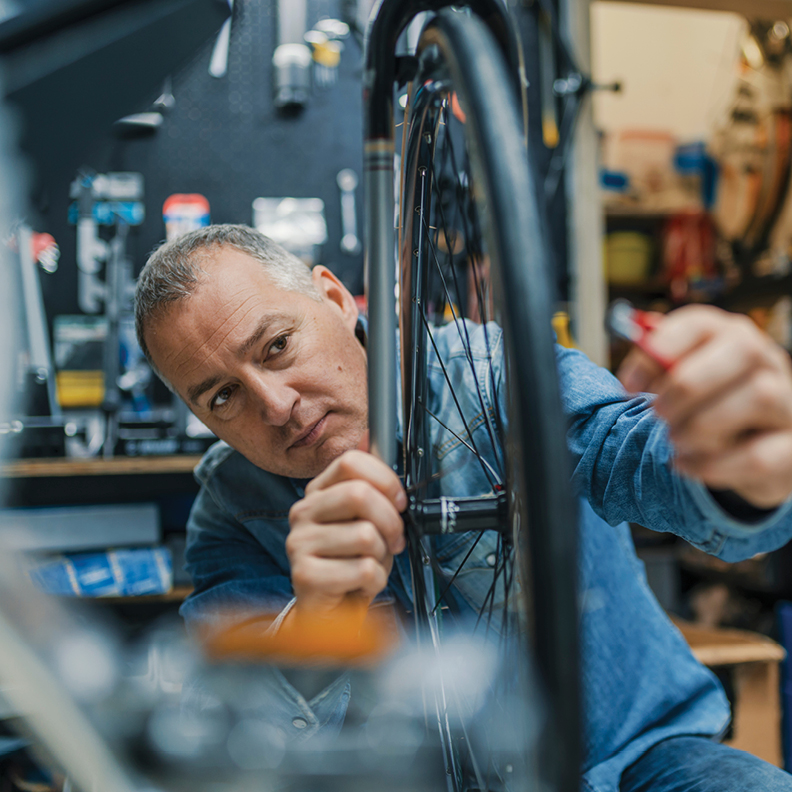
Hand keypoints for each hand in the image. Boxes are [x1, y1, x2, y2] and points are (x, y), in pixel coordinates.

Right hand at [286, 450, 406, 619]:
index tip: (399, 502)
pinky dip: (375, 581)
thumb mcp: (364, 518)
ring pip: (366, 535)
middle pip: (359, 494)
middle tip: (394, 540)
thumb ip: (368, 482)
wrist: (332, 611)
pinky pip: (362, 569)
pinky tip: (361, 584)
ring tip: (370, 565)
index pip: (350, 462)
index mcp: (318, 492)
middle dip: (390, 521)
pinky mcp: (305, 575)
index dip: (385, 480)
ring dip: (382, 557)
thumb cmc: (351, 561)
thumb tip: (367, 437)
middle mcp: (302, 512)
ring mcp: (299, 543)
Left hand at [618, 304, 791, 508]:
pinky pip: (761, 455)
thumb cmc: (708, 408)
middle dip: (688, 384)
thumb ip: (657, 371)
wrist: (752, 451)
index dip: (660, 349)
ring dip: (702, 424)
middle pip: (743, 349)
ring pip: (760, 396)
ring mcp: (788, 403)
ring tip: (675, 440)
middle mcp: (767, 362)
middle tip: (658, 413)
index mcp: (730, 337)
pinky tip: (686, 465)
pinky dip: (714, 465)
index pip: (701, 322)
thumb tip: (630, 380)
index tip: (629, 385)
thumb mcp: (681, 384)